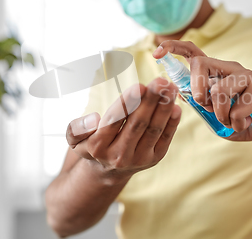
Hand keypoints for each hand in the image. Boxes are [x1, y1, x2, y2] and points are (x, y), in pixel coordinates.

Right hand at [66, 78, 181, 182]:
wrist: (107, 170)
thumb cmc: (92, 143)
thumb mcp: (74, 138)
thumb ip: (77, 127)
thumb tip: (95, 118)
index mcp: (98, 147)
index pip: (114, 121)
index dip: (128, 103)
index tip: (140, 86)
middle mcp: (119, 155)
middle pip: (138, 124)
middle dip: (151, 101)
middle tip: (160, 82)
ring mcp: (139, 159)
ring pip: (154, 130)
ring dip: (164, 107)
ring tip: (171, 88)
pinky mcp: (155, 158)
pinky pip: (165, 138)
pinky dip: (172, 122)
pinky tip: (176, 106)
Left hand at [153, 40, 251, 145]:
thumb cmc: (234, 120)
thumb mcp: (209, 112)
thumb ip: (196, 102)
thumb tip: (178, 93)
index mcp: (214, 71)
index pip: (192, 50)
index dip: (173, 48)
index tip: (156, 53)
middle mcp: (229, 68)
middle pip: (201, 65)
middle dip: (197, 91)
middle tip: (207, 107)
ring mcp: (247, 75)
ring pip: (219, 90)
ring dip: (220, 114)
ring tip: (229, 120)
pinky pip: (237, 109)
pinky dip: (236, 124)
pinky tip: (245, 122)